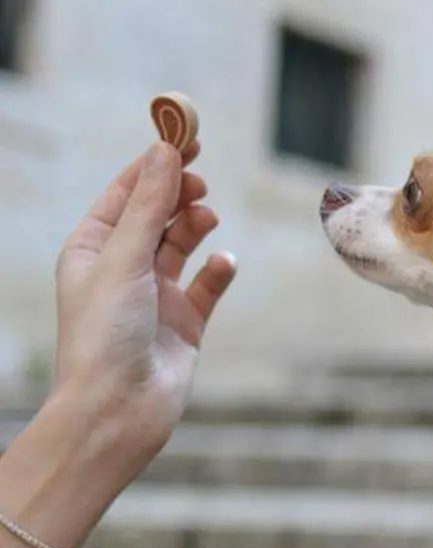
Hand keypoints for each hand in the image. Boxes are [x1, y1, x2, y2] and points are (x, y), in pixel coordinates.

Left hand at [51, 140, 236, 470]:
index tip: (185, 139)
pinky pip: (208, 287)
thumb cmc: (104, 334)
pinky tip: (225, 264)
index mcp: (92, 250)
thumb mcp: (124, 258)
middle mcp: (123, 270)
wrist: (118, 408)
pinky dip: (218, 272)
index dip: (153, 166)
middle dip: (178, 194)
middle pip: (156, 215)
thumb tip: (165, 152)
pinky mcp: (186, 324)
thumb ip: (150, 205)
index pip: (124, 195)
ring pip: (183, 246)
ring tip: (208, 219)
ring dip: (196, 228)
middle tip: (200, 180)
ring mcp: (155, 296)